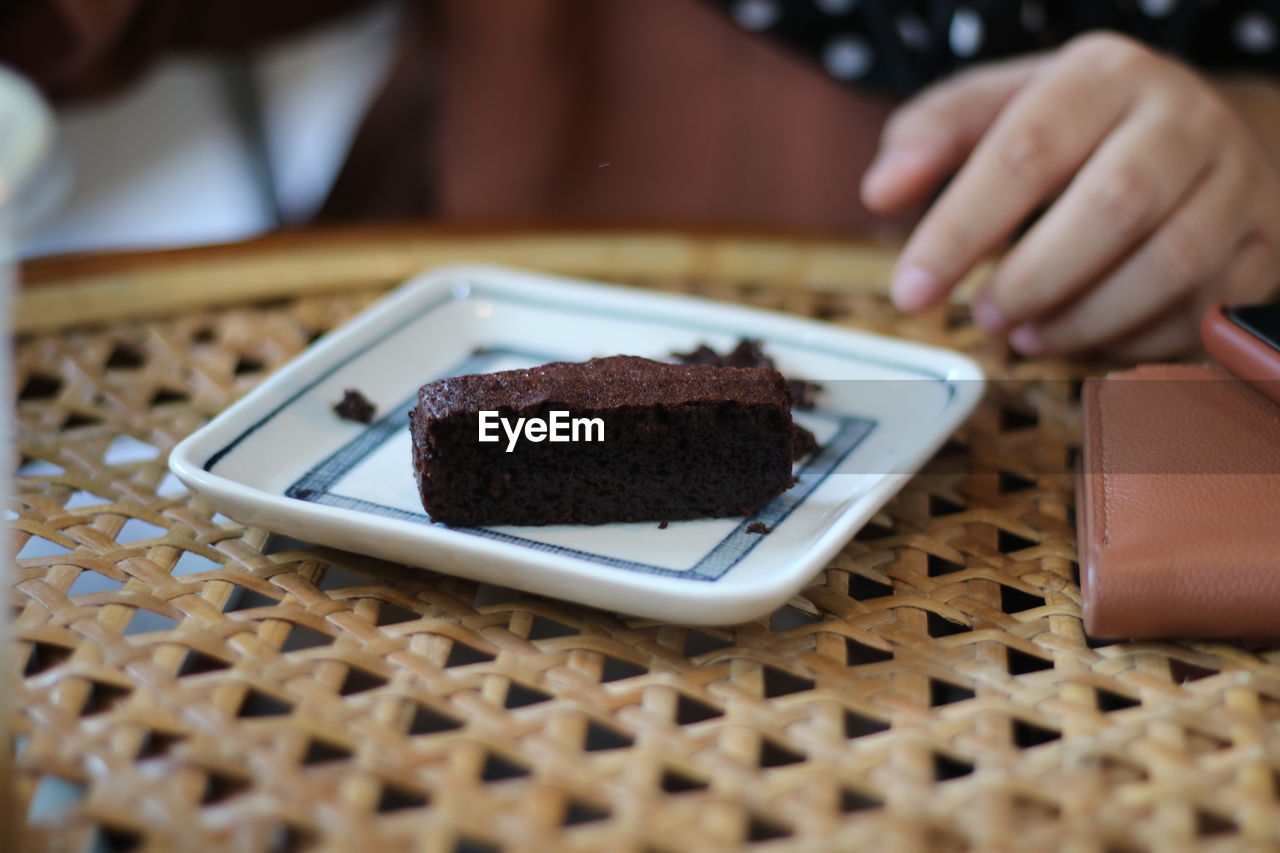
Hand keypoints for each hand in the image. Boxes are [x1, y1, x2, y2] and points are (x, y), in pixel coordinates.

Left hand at [861, 32, 1279, 359]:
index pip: (1026, 150)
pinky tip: (1089, 339)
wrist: (1208, 130)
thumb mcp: (1001, 106)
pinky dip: (1138, 338)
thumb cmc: (1079, 127)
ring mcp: (1236, 181)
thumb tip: (880, 191)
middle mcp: (1183, 117)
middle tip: (983, 317)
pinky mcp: (1264, 242)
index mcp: (1105, 74)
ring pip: (1170, 263)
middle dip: (1032, 278)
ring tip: (1027, 335)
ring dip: (1085, 318)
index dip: (960, 230)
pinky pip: (1206, 306)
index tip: (910, 290)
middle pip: (1112, 206)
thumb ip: (932, 136)